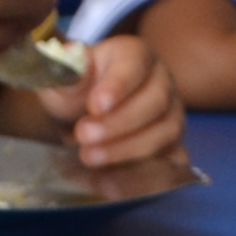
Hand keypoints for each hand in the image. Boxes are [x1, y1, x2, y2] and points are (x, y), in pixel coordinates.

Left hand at [25, 35, 185, 167]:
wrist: (81, 115)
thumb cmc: (75, 91)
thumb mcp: (62, 80)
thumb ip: (66, 77)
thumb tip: (73, 75)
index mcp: (135, 55)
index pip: (135, 65)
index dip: (118, 85)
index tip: (95, 105)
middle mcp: (162, 82)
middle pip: (156, 100)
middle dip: (119, 122)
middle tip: (83, 135)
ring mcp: (171, 114)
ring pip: (166, 131)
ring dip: (128, 148)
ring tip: (90, 157)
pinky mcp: (173, 145)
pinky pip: (173, 160)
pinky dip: (150, 172)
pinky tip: (117, 180)